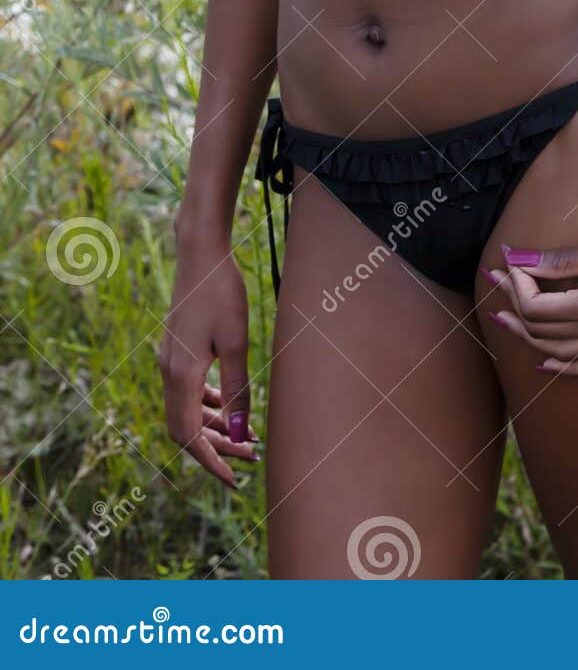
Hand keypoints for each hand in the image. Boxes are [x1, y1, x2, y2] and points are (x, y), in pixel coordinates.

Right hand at [158, 241, 259, 488]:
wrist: (200, 254)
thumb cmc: (221, 292)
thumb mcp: (237, 343)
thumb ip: (238, 389)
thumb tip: (242, 433)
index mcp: (180, 375)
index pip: (188, 437)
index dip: (210, 462)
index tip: (233, 480)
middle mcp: (169, 372)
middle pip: (187, 428)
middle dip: (218, 447)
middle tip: (253, 457)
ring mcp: (170, 361)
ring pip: (187, 410)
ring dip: (215, 427)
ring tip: (248, 436)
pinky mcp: (177, 350)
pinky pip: (189, 391)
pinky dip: (208, 405)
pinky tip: (229, 405)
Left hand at [483, 211, 577, 376]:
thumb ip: (558, 261)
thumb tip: (517, 259)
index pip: (538, 309)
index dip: (517, 287)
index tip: (509, 262)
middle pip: (545, 331)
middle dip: (515, 307)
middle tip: (497, 284)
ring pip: (563, 351)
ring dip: (531, 336)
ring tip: (507, 319)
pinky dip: (568, 366)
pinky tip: (548, 362)